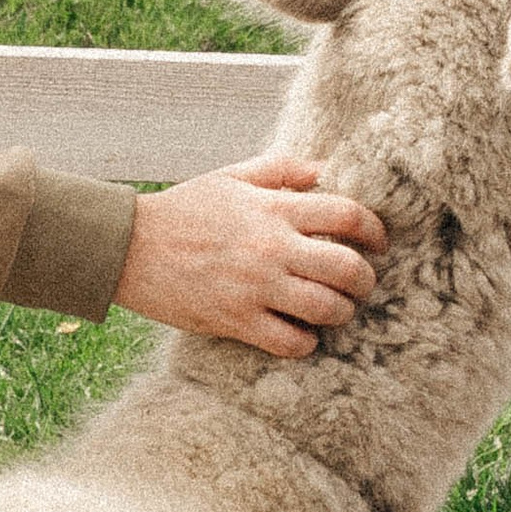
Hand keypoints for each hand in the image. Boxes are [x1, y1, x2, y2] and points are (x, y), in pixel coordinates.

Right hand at [115, 154, 386, 358]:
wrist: (131, 247)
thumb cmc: (185, 208)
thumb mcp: (233, 177)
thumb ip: (283, 169)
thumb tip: (326, 170)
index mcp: (274, 208)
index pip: (347, 214)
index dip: (375, 229)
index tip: (379, 242)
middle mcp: (271, 248)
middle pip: (348, 267)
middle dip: (366, 279)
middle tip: (363, 283)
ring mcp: (255, 288)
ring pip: (327, 309)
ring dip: (342, 312)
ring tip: (337, 309)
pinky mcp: (236, 321)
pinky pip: (291, 342)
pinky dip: (306, 342)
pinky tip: (303, 333)